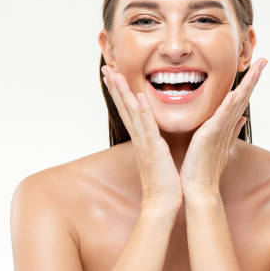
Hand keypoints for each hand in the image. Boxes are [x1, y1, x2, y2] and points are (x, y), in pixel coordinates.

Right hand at [101, 66, 182, 210]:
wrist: (163, 203)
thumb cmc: (163, 181)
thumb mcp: (158, 155)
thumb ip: (155, 142)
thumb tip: (156, 134)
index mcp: (141, 137)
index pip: (127, 110)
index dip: (119, 91)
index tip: (113, 74)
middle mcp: (139, 137)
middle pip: (123, 107)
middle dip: (115, 86)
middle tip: (106, 67)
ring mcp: (144, 142)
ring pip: (131, 112)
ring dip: (123, 92)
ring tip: (115, 74)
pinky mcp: (153, 149)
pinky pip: (147, 127)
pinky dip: (142, 111)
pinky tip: (138, 97)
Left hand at [179, 58, 266, 197]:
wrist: (199, 188)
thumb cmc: (204, 167)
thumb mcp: (218, 143)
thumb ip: (230, 129)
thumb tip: (241, 118)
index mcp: (226, 125)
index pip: (240, 100)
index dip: (250, 83)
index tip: (258, 67)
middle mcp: (227, 125)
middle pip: (243, 97)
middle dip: (254, 78)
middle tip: (264, 60)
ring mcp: (220, 130)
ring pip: (237, 103)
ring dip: (247, 86)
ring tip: (257, 69)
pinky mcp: (211, 135)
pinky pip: (221, 117)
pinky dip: (228, 105)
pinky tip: (234, 93)